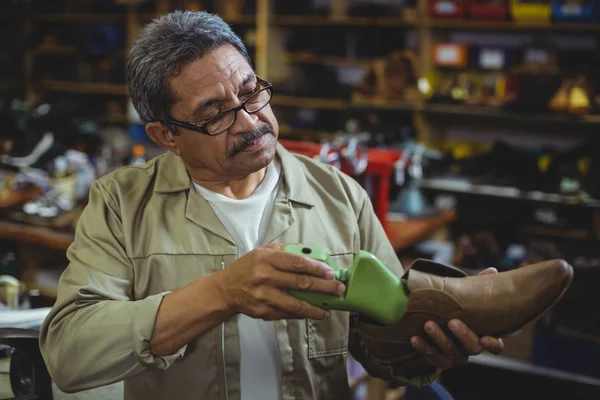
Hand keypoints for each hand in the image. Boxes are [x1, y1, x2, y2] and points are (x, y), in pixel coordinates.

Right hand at [216, 243, 344, 320]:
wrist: (226, 289)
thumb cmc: (248, 267)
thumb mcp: (263, 251)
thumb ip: (287, 251)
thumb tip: (313, 253)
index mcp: (267, 258)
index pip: (297, 263)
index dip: (317, 268)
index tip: (331, 273)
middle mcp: (265, 276)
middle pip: (301, 283)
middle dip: (324, 287)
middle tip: (339, 289)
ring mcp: (264, 296)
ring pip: (296, 305)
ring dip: (315, 308)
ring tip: (329, 310)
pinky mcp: (263, 312)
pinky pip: (287, 314)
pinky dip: (301, 315)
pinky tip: (312, 313)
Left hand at [410, 267, 504, 369]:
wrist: (434, 320)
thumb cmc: (457, 307)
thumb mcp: (468, 296)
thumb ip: (479, 286)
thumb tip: (492, 270)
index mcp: (483, 334)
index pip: (495, 346)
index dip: (492, 344)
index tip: (484, 338)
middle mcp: (470, 348)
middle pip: (472, 348)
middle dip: (462, 335)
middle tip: (451, 321)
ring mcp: (454, 355)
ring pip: (450, 353)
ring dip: (439, 339)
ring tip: (428, 324)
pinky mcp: (437, 358)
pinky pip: (432, 358)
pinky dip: (423, 348)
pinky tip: (414, 338)